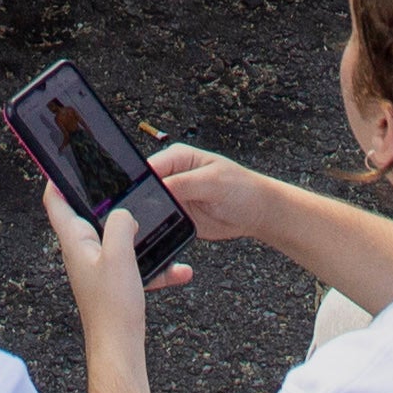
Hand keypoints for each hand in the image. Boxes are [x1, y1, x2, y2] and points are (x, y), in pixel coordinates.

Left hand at [39, 178, 177, 357]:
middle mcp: (81, 252)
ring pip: (112, 236)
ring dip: (130, 228)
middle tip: (116, 182)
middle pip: (85, 214)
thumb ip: (120, 224)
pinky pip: (130, 260)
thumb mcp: (119, 256)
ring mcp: (96, 267)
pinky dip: (148, 260)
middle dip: (101, 198)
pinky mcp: (111, 281)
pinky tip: (172, 268)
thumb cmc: (113, 307)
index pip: (55, 201)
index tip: (67, 162)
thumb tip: (123, 213)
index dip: (57, 178)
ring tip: (147, 220)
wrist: (119, 347)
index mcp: (75, 241)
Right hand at [149, 140, 286, 251]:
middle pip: (144, 188)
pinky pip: (160, 223)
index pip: (149, 167)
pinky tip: (160, 235)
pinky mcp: (177, 215)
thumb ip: (184, 183)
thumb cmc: (242, 188)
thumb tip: (158, 188)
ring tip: (152, 226)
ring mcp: (174, 196)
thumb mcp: (213, 182)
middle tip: (142, 216)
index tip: (134, 197)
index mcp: (178, 157)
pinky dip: (158, 229)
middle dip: (141, 202)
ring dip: (149, 217)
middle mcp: (172, 175)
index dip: (140, 182)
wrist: (257, 211)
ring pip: (148, 207)